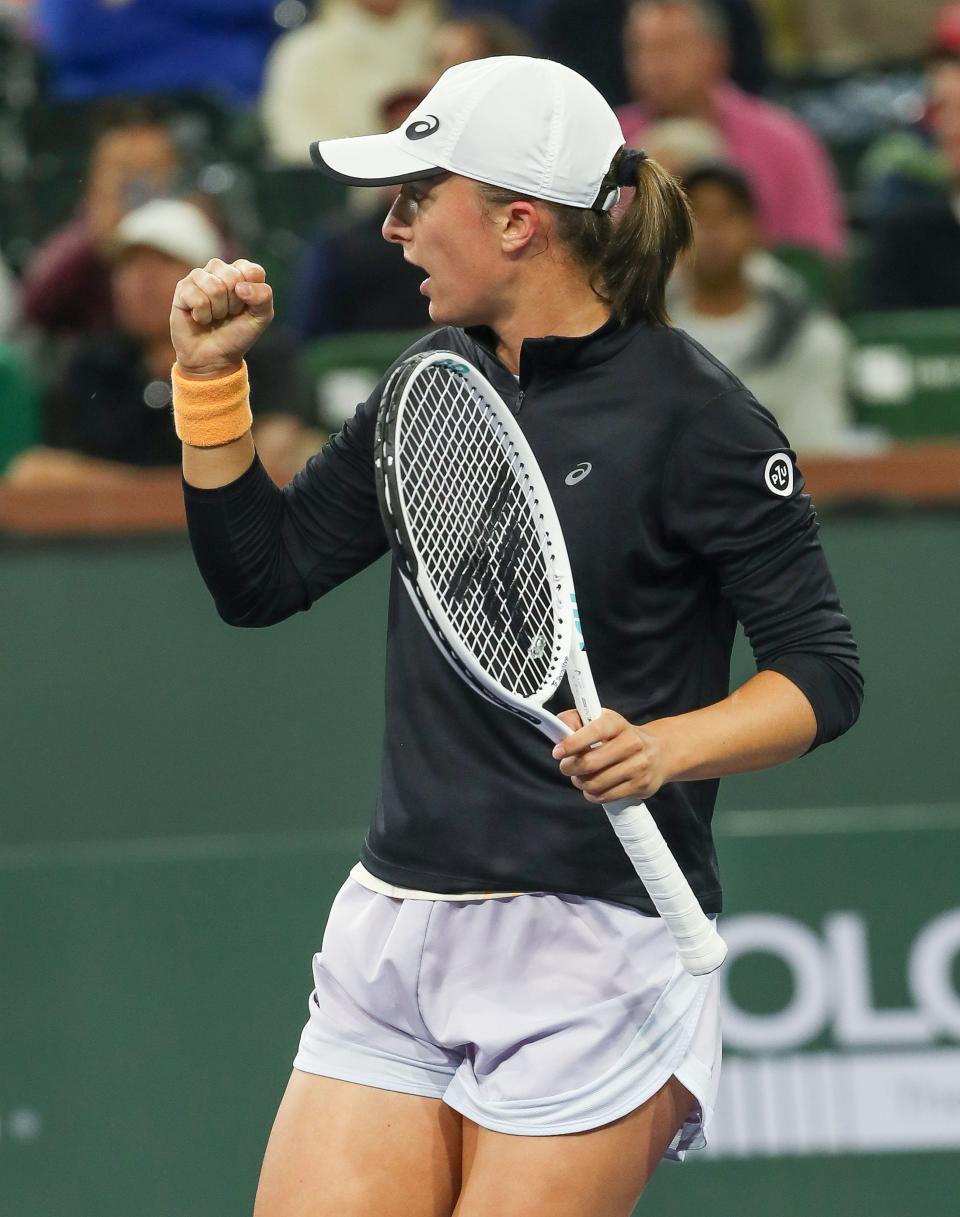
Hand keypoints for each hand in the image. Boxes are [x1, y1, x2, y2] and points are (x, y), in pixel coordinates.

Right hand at [170, 259, 273, 377]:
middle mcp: (219, 270)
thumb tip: (240, 286)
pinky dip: (202, 315)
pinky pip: (197, 298)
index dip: (252, 295)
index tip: (246, 308)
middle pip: (232, 277)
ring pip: (214, 287)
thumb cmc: (238, 334)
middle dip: (233, 304)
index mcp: (241, 272)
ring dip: (218, 310)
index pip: (252, 271)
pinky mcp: (182, 289)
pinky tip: (200, 318)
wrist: (214, 358)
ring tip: (214, 316)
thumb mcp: (261, 317)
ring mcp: (199, 277)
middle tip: (228, 314)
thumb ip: (263, 296)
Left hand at [552, 709, 670, 803]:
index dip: (572, 743)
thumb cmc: (621, 737)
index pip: (594, 730)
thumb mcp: (602, 721)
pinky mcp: (640, 785)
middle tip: (567, 767)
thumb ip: (577, 720)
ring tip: (581, 778)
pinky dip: (593, 795)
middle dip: (570, 768)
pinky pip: (606, 796)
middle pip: (590, 763)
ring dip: (581, 783)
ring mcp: (638, 765)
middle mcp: (631, 742)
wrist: (659, 752)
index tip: (558, 752)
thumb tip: (558, 726)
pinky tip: (593, 788)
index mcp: (617, 723)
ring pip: (595, 783)